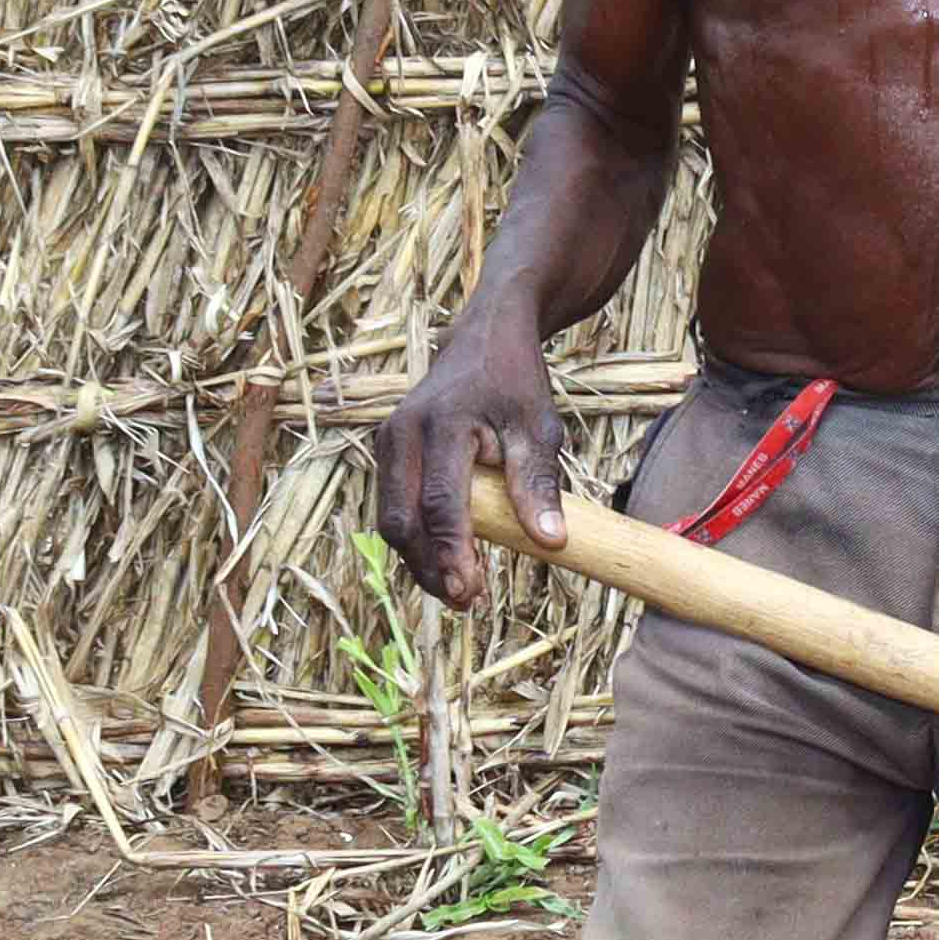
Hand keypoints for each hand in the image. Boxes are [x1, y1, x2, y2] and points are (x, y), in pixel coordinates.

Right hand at [371, 334, 564, 609]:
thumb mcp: (538, 427)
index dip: (452, 554)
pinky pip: (394, 506)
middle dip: (430, 568)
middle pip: (401, 521)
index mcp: (441, 424)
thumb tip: (551, 541)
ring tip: (462, 590)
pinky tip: (449, 559)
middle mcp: (401, 433)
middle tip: (468, 602)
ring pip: (390, 519)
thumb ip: (537, 483)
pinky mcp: (388, 453)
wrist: (484, 338)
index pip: (439, 504)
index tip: (470, 593)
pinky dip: (417, 539)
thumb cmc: (515, 382)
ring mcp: (387, 442)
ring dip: (421, 560)